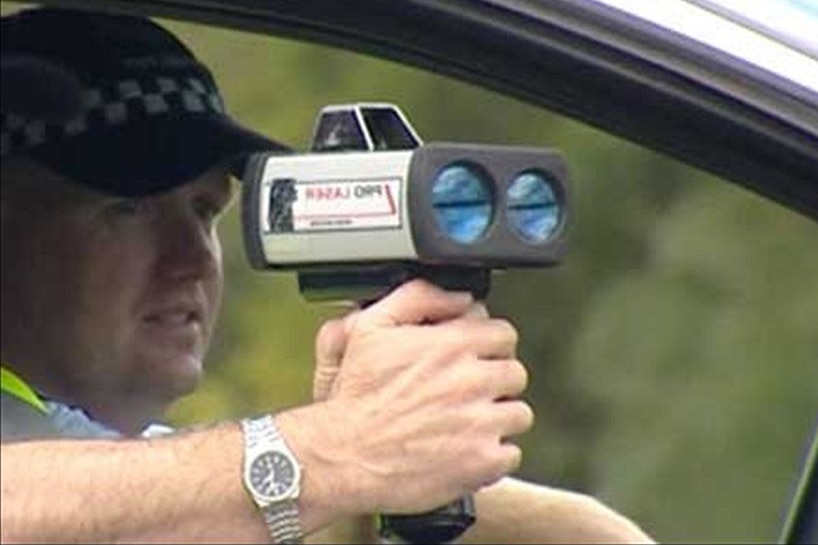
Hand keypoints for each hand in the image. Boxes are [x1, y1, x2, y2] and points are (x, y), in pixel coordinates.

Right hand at [289, 279, 533, 516]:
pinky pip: (511, 452)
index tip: (473, 358)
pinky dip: (493, 454)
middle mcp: (472, 380)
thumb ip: (420, 297)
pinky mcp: (481, 461)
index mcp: (452, 345)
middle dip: (494, 380)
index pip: (503, 334)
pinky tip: (465, 449)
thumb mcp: (372, 326)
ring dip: (497, 417)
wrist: (345, 454)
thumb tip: (460, 296)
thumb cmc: (356, 394)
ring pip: (518, 412)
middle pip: (514, 373)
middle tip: (467, 393)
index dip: (487, 345)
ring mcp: (480, 423)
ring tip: (466, 423)